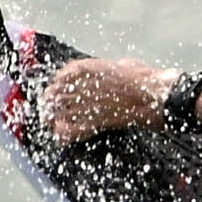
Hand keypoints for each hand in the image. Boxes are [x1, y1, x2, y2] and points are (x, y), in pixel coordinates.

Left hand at [40, 58, 167, 142]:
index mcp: (87, 69)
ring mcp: (84, 105)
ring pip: (56, 113)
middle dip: (50, 103)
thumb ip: (110, 69)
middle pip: (53, 95)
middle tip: (49, 109)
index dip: (57, 85)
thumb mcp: (124, 64)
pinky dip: (62, 135)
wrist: (153, 96)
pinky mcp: (91, 123)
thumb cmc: (143, 79)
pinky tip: (61, 136)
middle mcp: (81, 86)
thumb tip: (112, 71)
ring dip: (52, 119)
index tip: (57, 90)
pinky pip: (67, 131)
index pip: (60, 76)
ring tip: (51, 123)